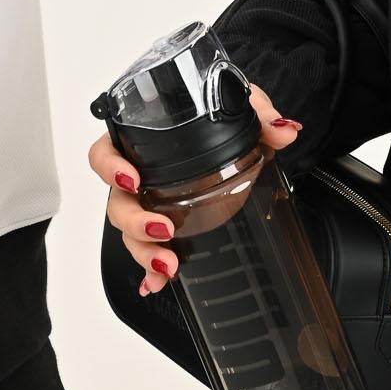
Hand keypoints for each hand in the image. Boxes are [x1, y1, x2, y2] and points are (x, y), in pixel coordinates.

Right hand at [88, 86, 301, 296]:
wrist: (235, 129)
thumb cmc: (221, 113)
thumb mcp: (240, 105)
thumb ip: (261, 114)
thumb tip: (285, 129)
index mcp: (142, 141)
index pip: (105, 152)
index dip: (109, 167)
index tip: (130, 180)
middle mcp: (139, 174)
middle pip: (117, 202)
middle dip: (134, 222)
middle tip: (163, 229)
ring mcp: (149, 202)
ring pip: (130, 231)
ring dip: (144, 251)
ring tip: (169, 265)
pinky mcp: (164, 223)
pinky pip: (149, 248)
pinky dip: (149, 271)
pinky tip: (155, 284)